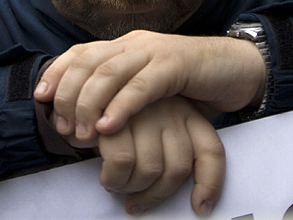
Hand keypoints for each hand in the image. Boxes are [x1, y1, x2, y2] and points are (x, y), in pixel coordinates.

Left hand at [35, 29, 264, 141]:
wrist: (235, 68)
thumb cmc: (188, 84)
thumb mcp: (146, 86)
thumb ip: (119, 92)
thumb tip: (84, 116)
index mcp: (124, 46)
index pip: (80, 53)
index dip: (56, 73)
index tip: (40, 98)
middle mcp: (134, 43)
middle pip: (88, 63)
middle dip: (68, 94)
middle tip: (62, 126)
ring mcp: (154, 51)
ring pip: (109, 73)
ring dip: (89, 104)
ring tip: (82, 133)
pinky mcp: (176, 65)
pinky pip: (142, 86)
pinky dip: (121, 107)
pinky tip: (109, 127)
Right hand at [95, 96, 224, 216]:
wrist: (81, 85)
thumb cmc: (118, 113)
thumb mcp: (151, 126)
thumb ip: (164, 148)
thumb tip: (188, 195)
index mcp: (187, 112)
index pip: (210, 152)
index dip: (210, 184)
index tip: (201, 206)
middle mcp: (171, 109)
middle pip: (177, 169)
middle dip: (154, 195)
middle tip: (136, 199)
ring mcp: (145, 111)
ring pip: (151, 169)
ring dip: (131, 188)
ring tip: (117, 185)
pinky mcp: (117, 116)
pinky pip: (124, 163)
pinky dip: (114, 179)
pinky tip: (107, 177)